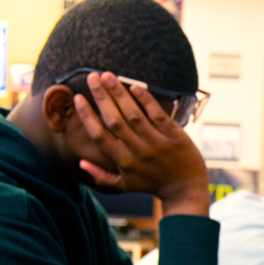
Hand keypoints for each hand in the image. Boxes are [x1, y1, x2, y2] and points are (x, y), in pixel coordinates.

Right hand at [72, 71, 208, 216]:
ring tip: (108, 75)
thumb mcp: (125, 184)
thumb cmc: (152, 184)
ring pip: (133, 114)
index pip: (99, 135)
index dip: (87, 116)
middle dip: (101, 97)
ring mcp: (156, 142)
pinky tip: (134, 86)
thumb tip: (81, 162)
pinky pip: (157, 114)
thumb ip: (102, 175)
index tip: (78, 97)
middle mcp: (137, 151)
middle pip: (114, 120)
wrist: (185, 189)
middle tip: (92, 77)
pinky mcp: (173, 135)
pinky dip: (145, 100)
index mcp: (123, 162)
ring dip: (119, 93)